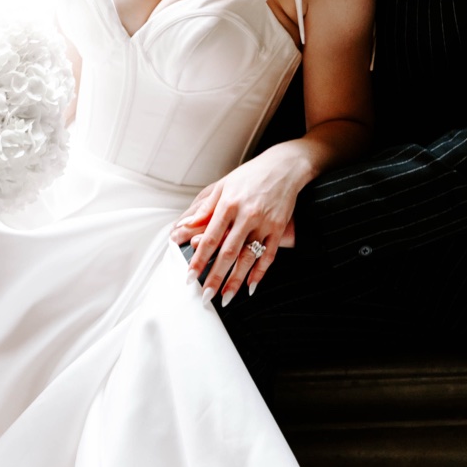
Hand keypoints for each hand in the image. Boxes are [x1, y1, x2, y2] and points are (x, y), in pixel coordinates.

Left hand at [170, 143, 310, 304]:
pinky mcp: (280, 228)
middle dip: (215, 277)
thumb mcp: (221, 186)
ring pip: (248, 258)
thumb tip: (183, 227)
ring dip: (236, 281)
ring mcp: (265, 223)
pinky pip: (269, 256)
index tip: (190, 276)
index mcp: (228, 203)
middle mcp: (246, 214)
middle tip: (205, 296)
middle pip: (228, 252)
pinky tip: (250, 287)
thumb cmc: (248, 177)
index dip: (200, 259)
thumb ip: (203, 208)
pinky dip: (260, 273)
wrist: (284, 167)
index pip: (210, 237)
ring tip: (226, 298)